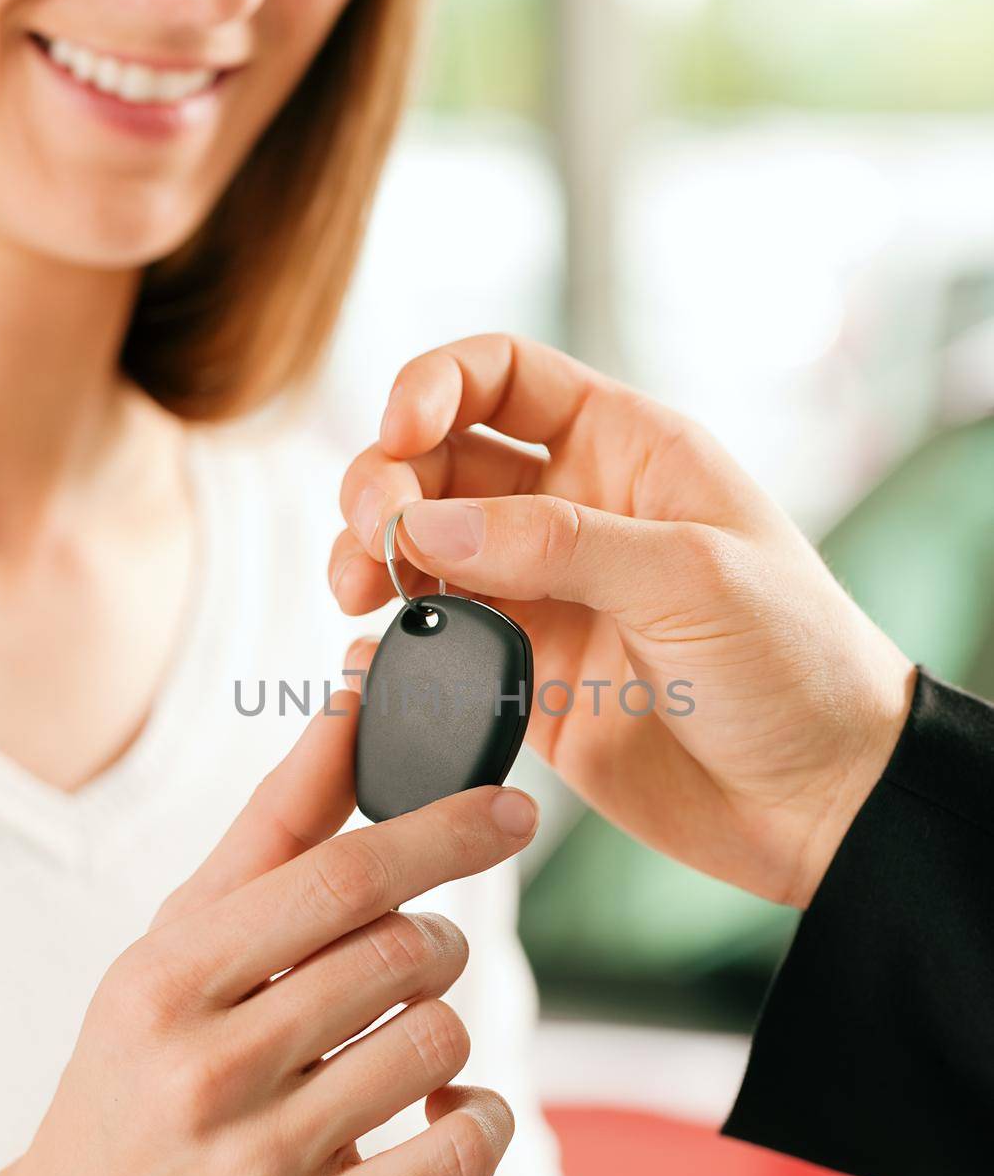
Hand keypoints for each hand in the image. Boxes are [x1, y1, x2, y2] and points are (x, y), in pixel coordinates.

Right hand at [7, 693, 533, 1175]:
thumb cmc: (142, 1067)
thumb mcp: (178, 942)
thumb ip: (275, 826)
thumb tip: (352, 700)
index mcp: (168, 977)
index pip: (339, 877)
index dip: (443, 831)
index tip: (510, 810)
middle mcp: (205, 1071)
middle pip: (404, 954)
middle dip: (434, 941)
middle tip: (409, 958)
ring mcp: (258, 1169)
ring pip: (439, 1040)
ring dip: (445, 1026)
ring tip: (399, 1040)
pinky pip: (461, 1155)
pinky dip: (479, 1118)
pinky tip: (439, 1111)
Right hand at [330, 334, 914, 908]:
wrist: (819, 798)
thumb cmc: (793, 663)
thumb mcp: (689, 578)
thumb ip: (554, 543)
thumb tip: (425, 526)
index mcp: (628, 451)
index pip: (503, 377)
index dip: (434, 386)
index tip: (398, 434)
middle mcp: (576, 511)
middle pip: (443, 460)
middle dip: (389, 481)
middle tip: (376, 535)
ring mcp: (547, 594)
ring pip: (427, 549)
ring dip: (376, 556)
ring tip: (357, 588)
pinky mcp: (527, 676)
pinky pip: (440, 640)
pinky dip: (395, 638)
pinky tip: (376, 648)